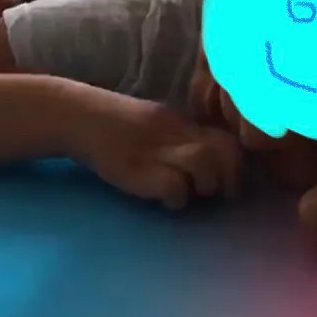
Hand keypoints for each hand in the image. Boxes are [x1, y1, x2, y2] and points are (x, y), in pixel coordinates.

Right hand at [72, 87, 242, 208]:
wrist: (78, 117)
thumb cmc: (119, 127)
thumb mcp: (159, 127)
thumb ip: (185, 140)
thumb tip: (213, 162)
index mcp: (185, 123)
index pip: (227, 137)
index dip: (237, 161)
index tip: (232, 179)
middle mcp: (178, 133)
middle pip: (225, 150)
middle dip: (231, 176)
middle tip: (223, 193)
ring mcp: (160, 150)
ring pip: (205, 165)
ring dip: (207, 185)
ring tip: (194, 193)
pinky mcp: (140, 169)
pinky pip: (175, 186)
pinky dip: (178, 197)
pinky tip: (167, 200)